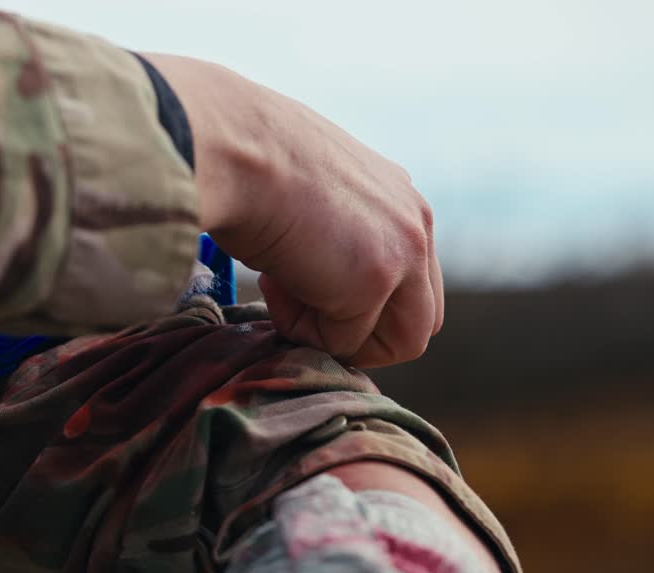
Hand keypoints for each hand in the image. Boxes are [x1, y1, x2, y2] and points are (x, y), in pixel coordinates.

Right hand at [143, 54, 443, 367]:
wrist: (233, 148)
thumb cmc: (248, 164)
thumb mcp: (311, 196)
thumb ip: (336, 233)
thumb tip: (314, 273)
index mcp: (399, 201)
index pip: (410, 281)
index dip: (356, 300)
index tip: (301, 275)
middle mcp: (415, 222)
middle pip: (420, 318)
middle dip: (359, 331)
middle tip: (299, 302)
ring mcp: (403, 252)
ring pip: (401, 342)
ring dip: (338, 339)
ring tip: (285, 296)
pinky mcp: (375, 281)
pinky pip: (344, 343)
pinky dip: (301, 330)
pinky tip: (271, 281)